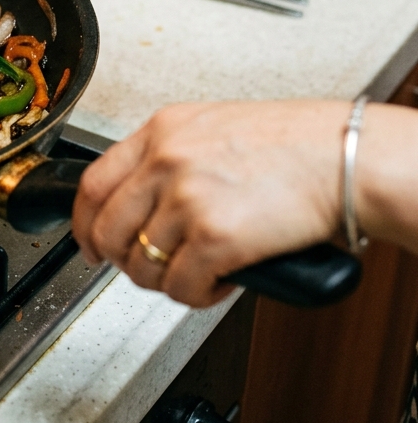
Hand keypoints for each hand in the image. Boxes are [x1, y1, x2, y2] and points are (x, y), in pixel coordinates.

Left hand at [71, 100, 345, 307]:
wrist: (340, 154)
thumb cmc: (289, 142)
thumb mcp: (209, 126)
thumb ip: (168, 155)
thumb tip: (141, 199)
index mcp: (160, 131)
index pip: (93, 182)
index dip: (83, 222)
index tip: (88, 243)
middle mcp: (165, 161)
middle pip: (108, 228)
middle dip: (121, 260)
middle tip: (144, 269)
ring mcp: (187, 198)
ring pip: (142, 264)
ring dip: (164, 281)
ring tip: (194, 274)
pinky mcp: (215, 236)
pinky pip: (181, 286)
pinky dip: (197, 295)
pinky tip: (219, 282)